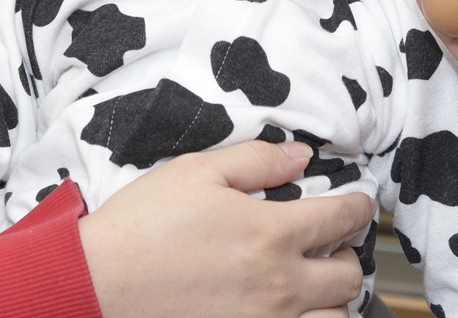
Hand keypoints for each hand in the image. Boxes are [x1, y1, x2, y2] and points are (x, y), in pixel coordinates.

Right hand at [78, 140, 373, 317]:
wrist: (97, 284)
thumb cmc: (142, 224)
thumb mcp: (197, 171)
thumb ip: (257, 160)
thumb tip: (301, 155)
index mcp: (272, 233)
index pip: (343, 219)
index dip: (360, 207)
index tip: (358, 203)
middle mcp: (279, 285)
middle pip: (348, 276)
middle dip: (348, 254)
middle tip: (331, 244)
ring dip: (333, 301)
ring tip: (314, 285)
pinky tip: (290, 311)